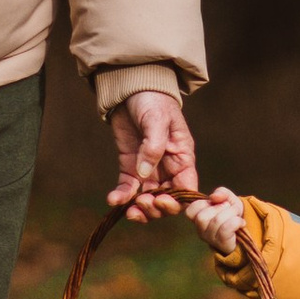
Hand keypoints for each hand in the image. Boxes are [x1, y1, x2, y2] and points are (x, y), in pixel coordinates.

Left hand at [108, 88, 198, 214]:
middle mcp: (168, 168)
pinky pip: (128, 188)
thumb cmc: (153, 100)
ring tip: (129, 209)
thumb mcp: (157, 119)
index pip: (186, 188)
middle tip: (142, 202)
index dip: (177, 201)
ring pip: (148, 199)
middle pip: (168, 200)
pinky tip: (113, 200)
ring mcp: (148, 169)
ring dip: (140, 209)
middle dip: (157, 208)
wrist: (131, 89)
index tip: (161, 201)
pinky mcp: (130, 167)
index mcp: (182, 157)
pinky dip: (122, 197)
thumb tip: (145, 173)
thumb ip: (153, 146)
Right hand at [183, 187, 246, 255]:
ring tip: (237, 216)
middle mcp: (201, 231)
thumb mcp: (228, 199)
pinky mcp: (223, 244)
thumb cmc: (233, 214)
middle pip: (202, 217)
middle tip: (229, 209)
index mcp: (198, 219)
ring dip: (232, 213)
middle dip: (220, 207)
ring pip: (216, 221)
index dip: (203, 203)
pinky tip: (241, 223)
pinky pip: (226, 228)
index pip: (190, 211)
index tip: (215, 203)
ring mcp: (211, 239)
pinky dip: (237, 221)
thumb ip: (221, 193)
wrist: (249, 231)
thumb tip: (213, 197)